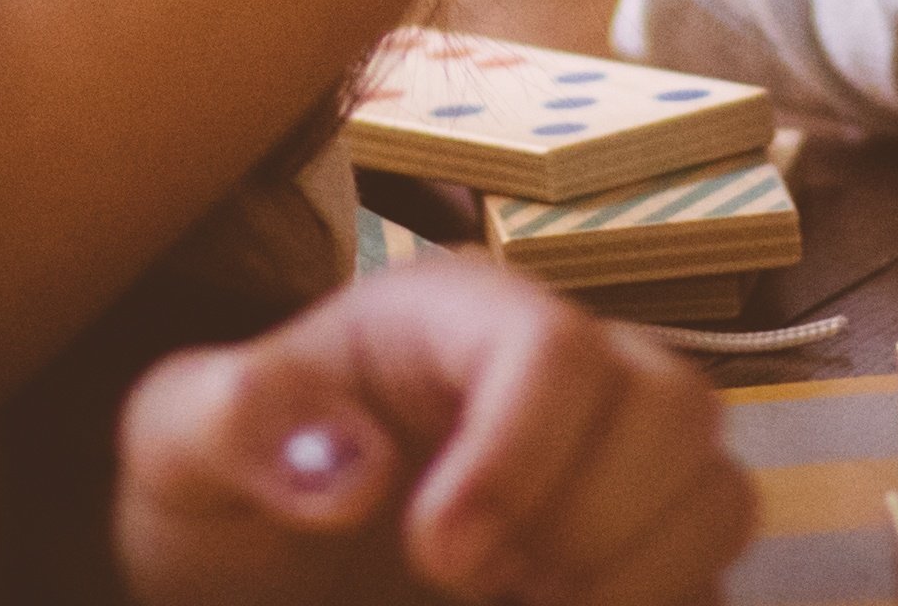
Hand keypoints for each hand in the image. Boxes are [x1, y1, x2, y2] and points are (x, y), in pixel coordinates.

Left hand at [116, 258, 752, 605]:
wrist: (248, 572)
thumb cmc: (222, 488)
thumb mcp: (177, 444)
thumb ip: (235, 423)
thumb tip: (350, 468)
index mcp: (454, 317)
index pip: (557, 348)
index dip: (521, 457)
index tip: (439, 558)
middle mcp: (559, 375)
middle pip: (675, 406)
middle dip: (594, 520)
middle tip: (488, 585)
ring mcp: (610, 465)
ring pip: (719, 489)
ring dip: (642, 575)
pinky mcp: (633, 555)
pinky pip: (713, 578)